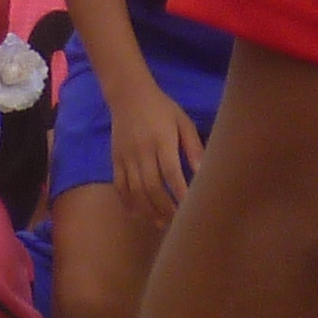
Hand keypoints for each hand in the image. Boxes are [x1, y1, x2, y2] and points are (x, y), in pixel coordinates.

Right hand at [110, 84, 200, 223]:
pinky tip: (135, 212)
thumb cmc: (162, 108)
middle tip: (176, 223)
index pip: (171, 174)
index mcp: (162, 142)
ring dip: (146, 208)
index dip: (180, 194)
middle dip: (164, 208)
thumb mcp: (184, 122)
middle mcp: (141, 152)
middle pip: (151, 187)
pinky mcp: (115, 158)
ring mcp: (126, 157)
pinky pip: (119, 183)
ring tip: (158, 223)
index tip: (190, 210)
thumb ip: (193, 147)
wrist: (128, 95)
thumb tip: (202, 172)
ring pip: (134, 189)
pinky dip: (126, 200)